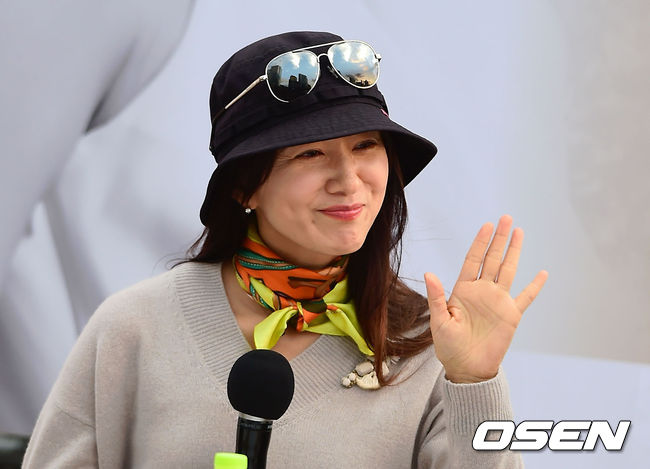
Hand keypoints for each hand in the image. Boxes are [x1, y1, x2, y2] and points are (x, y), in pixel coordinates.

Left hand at [425, 215, 547, 382]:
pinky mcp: (511, 315)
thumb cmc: (448, 346)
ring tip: (519, 232)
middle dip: (499, 239)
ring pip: (508, 270)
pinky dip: (534, 286)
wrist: (467, 369)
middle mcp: (482, 291)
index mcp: (463, 290)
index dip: (480, 242)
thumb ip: (436, 297)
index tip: (487, 225)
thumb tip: (429, 273)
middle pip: (492, 259)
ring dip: (513, 252)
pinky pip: (526, 297)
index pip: (473, 260)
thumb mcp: (439, 321)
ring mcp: (497, 301)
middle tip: (506, 218)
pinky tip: (542, 273)